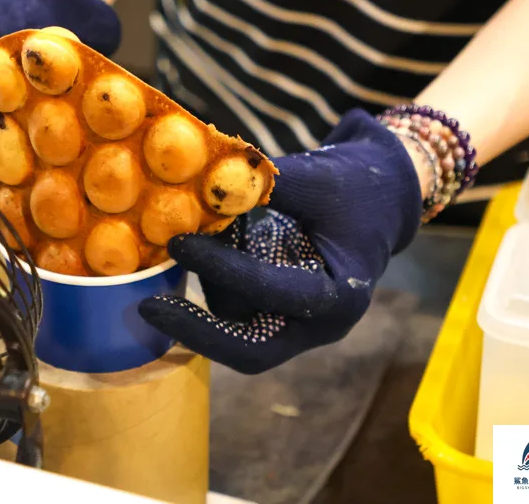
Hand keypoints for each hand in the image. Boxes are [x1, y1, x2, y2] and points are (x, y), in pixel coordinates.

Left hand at [138, 109, 423, 373]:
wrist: (380, 197)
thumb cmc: (352, 186)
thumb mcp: (314, 179)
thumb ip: (263, 186)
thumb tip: (202, 183)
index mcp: (338, 296)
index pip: (272, 293)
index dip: (222, 268)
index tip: (179, 243)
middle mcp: (317, 324)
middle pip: (250, 350)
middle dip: (197, 331)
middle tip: (148, 307)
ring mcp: (295, 324)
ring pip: (234, 321)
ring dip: (205, 281)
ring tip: (196, 229)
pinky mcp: (275, 314)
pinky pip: (234, 306)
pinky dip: (214, 276)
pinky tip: (206, 239)